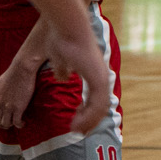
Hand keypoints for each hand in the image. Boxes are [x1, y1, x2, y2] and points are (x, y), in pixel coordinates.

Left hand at [0, 53, 44, 131]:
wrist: (22, 70)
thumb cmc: (13, 73)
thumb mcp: (0, 82)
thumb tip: (2, 95)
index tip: (5, 116)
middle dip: (4, 122)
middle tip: (11, 121)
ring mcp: (8, 106)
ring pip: (5, 123)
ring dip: (11, 125)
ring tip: (17, 122)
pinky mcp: (18, 108)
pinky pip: (16, 122)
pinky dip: (19, 125)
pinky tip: (23, 123)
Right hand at [35, 19, 110, 135]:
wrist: (66, 27)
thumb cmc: (61, 39)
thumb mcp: (60, 59)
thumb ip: (62, 69)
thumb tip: (61, 76)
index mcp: (93, 71)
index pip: (95, 97)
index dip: (87, 112)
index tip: (77, 122)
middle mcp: (99, 75)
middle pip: (100, 106)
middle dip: (89, 121)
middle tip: (79, 132)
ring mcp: (100, 76)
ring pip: (100, 108)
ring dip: (89, 121)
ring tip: (77, 131)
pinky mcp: (97, 77)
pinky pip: (97, 103)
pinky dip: (88, 116)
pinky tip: (77, 123)